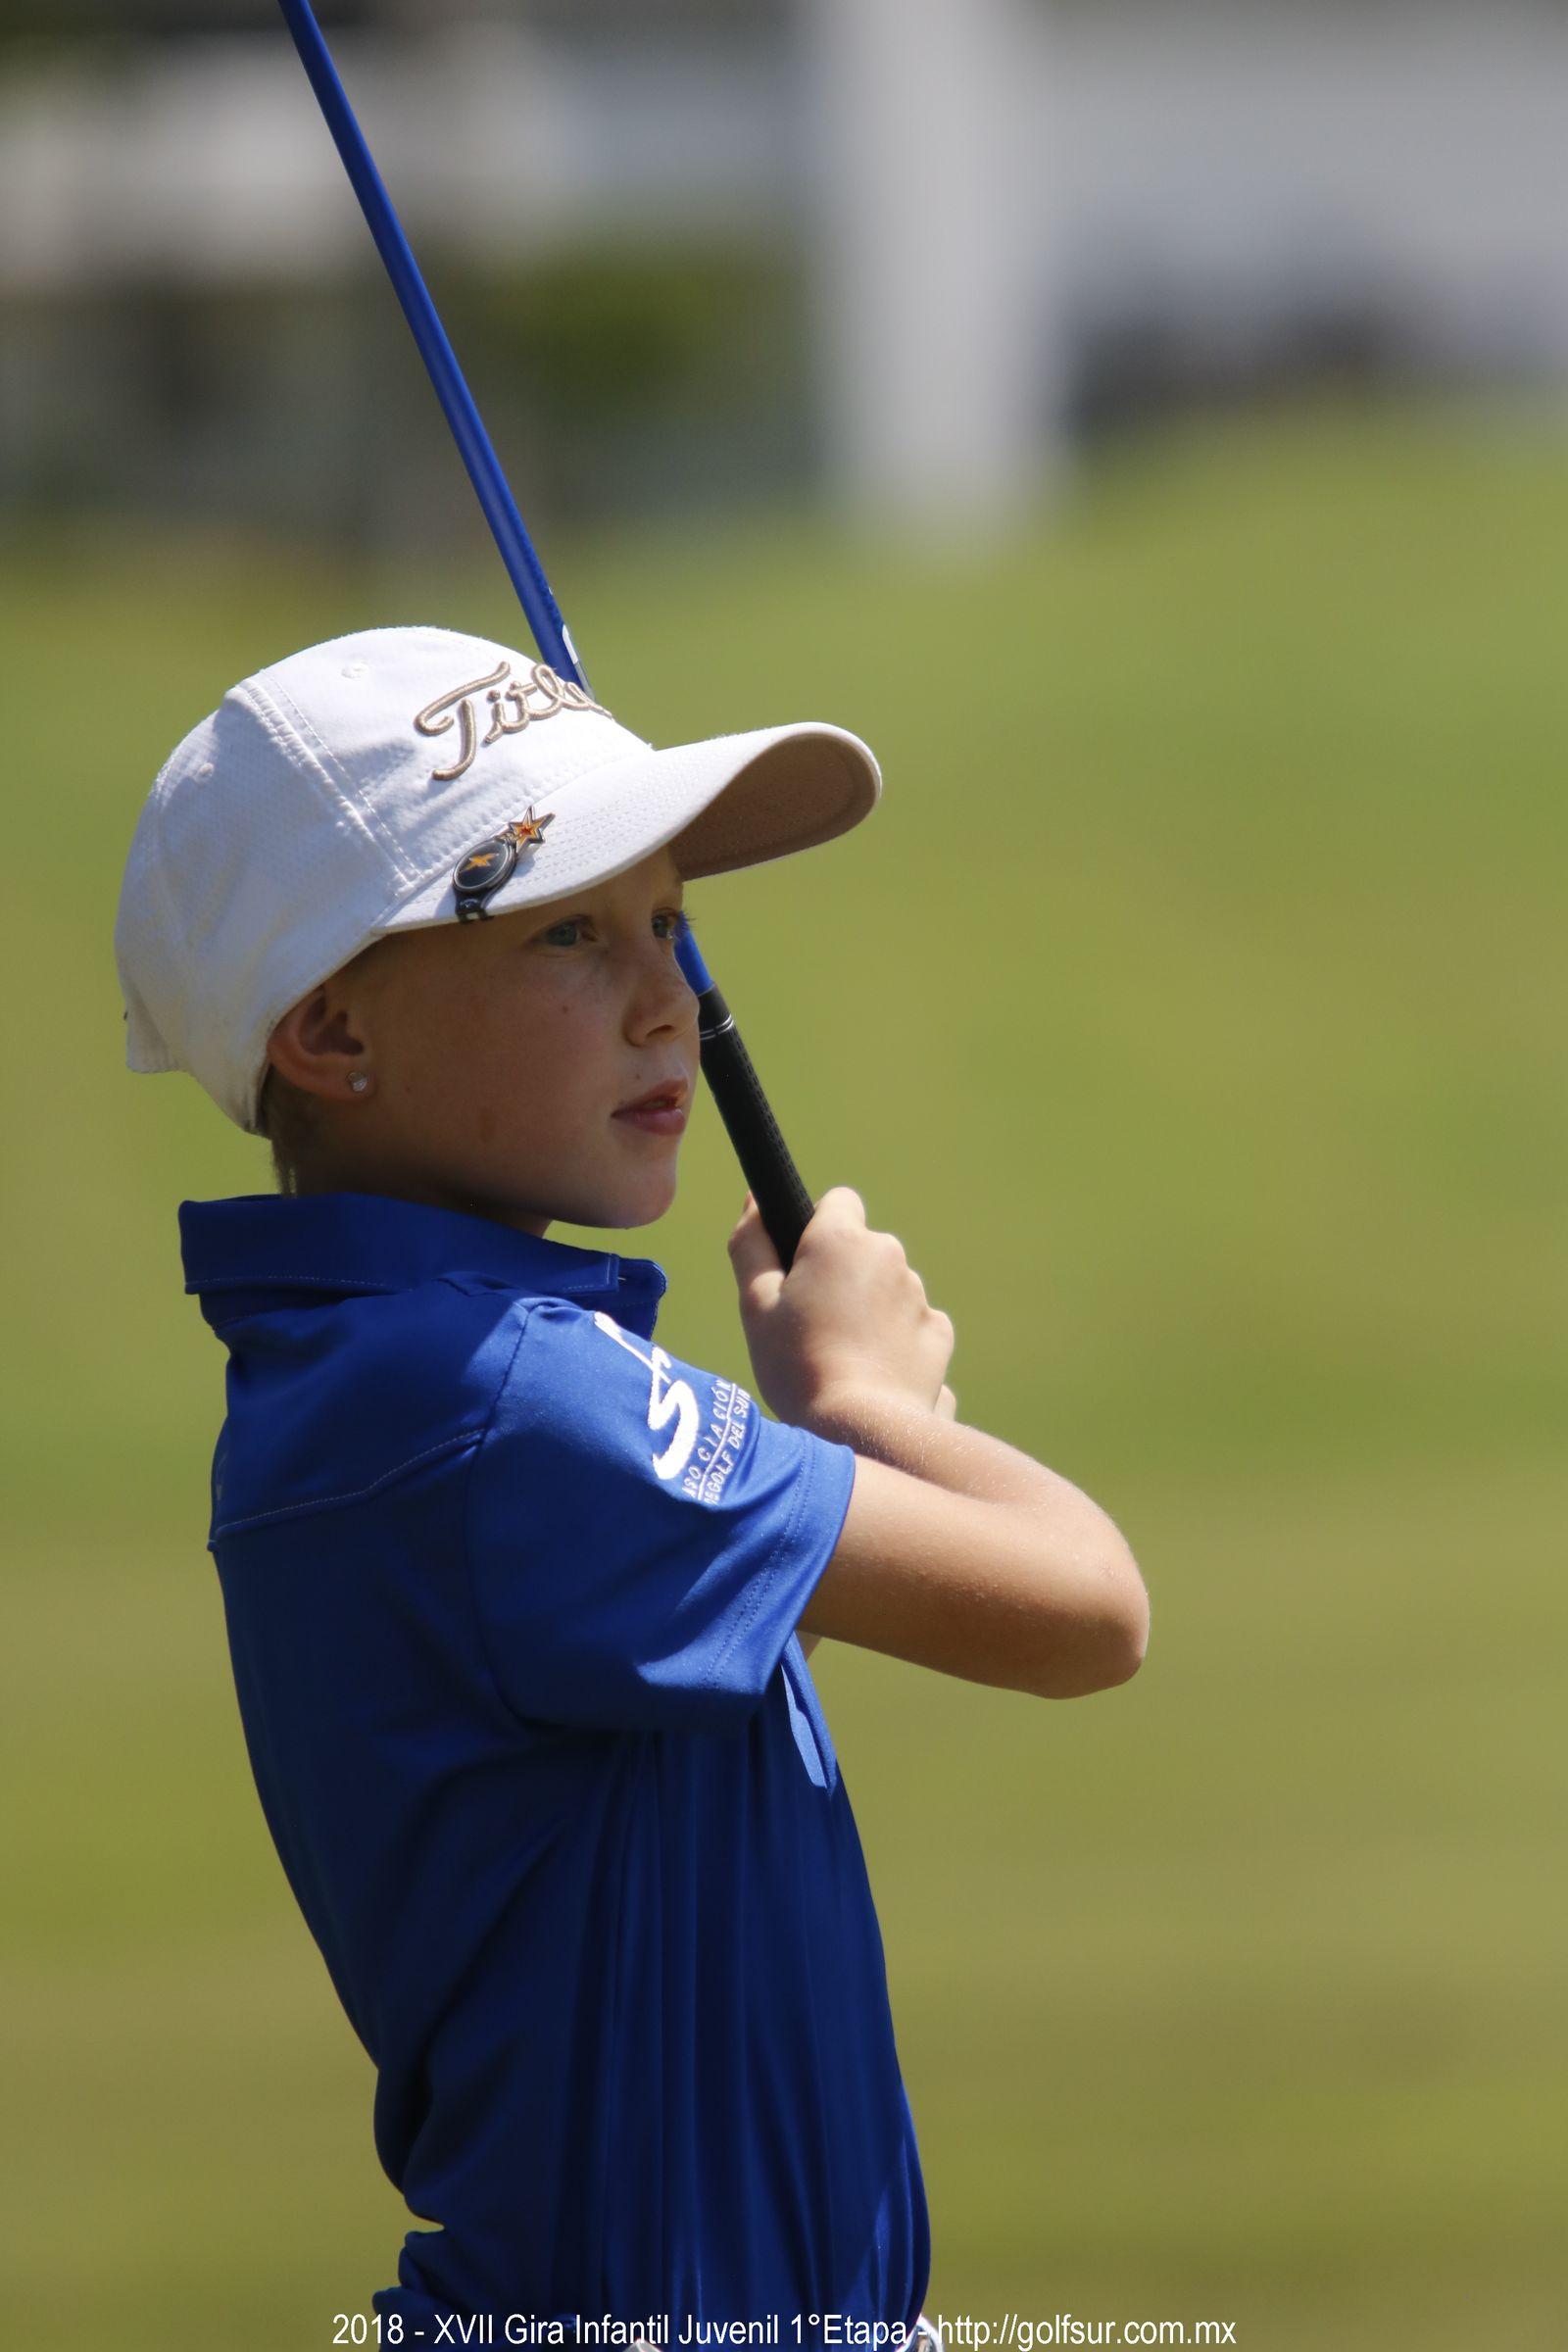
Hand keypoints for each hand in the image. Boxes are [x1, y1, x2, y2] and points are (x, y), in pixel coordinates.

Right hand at [728, 1186, 955, 1426]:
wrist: (861, 1429)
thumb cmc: (797, 1366)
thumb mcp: (755, 1305)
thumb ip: (751, 1243)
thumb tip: (755, 1202)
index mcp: (841, 1239)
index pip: (837, 1201)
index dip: (815, 1229)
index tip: (800, 1269)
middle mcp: (888, 1254)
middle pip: (861, 1247)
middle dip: (841, 1273)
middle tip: (812, 1322)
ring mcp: (918, 1293)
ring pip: (887, 1285)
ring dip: (868, 1305)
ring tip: (842, 1353)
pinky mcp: (938, 1331)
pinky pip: (912, 1320)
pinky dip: (895, 1336)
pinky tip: (873, 1368)